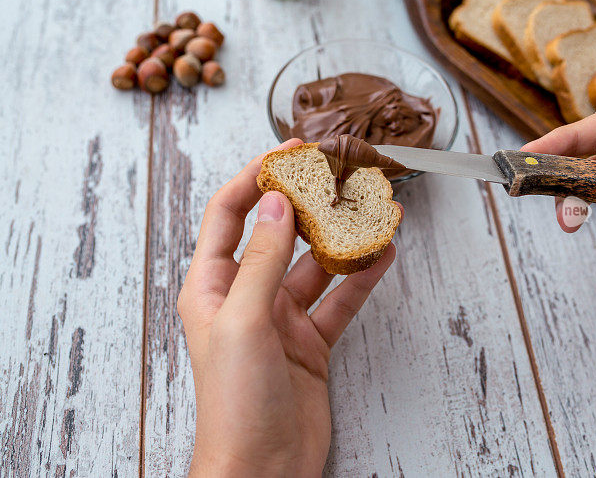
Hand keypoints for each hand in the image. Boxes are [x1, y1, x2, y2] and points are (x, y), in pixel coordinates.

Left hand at [177, 139, 398, 476]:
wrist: (262, 470)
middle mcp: (246, 296)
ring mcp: (281, 319)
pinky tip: (382, 255)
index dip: (258, 176)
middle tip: (340, 173)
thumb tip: (277, 202)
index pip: (231, 213)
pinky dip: (362, 277)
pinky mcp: (310, 342)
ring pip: (317, 265)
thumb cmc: (235, 405)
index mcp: (212, 286)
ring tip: (374, 210)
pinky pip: (340, 299)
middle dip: (309, 202)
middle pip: (280, 233)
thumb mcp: (244, 321)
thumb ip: (263, 260)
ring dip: (344, 239)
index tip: (290, 151)